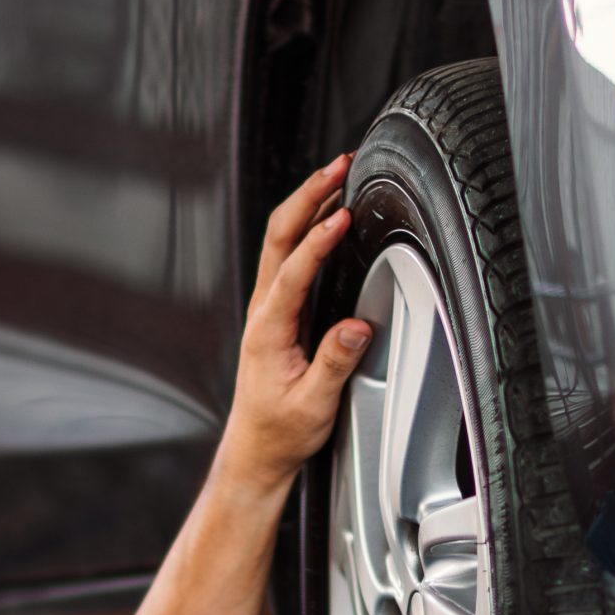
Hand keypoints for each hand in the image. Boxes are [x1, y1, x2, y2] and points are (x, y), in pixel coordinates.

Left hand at [220, 155, 374, 499]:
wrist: (257, 450)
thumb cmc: (281, 431)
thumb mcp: (312, 405)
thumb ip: (334, 364)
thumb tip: (356, 327)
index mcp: (268, 330)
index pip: (292, 271)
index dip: (318, 242)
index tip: (343, 216)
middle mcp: (264, 311)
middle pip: (279, 235)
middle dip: (308, 195)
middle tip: (339, 165)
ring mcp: (270, 307)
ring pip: (283, 239)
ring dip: (309, 202)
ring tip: (338, 173)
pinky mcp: (281, 310)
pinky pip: (292, 254)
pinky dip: (311, 224)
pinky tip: (332, 212)